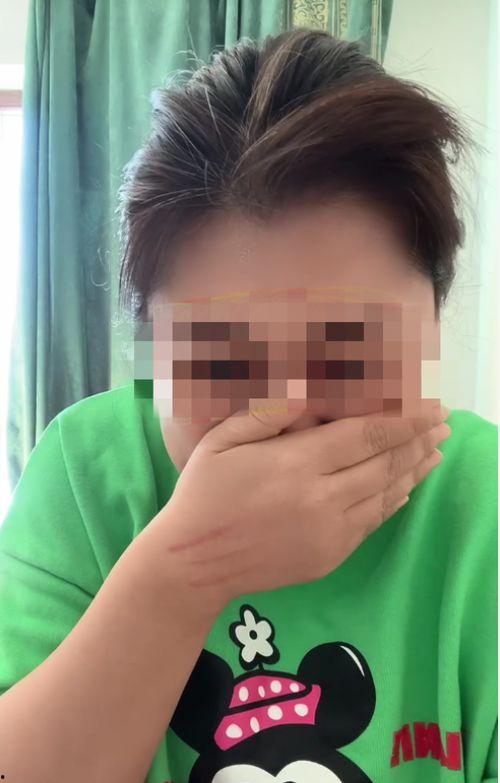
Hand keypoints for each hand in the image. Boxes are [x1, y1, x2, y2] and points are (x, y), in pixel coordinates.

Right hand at [156, 404, 449, 605]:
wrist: (194, 564)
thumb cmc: (203, 495)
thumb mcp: (221, 442)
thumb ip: (265, 414)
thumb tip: (306, 390)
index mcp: (296, 464)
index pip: (366, 434)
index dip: (404, 418)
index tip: (430, 405)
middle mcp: (321, 498)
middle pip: (385, 463)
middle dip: (419, 440)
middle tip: (443, 424)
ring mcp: (329, 532)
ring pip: (385, 495)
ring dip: (415, 470)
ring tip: (436, 452)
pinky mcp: (329, 557)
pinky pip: (371, 524)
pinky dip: (393, 502)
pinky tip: (405, 488)